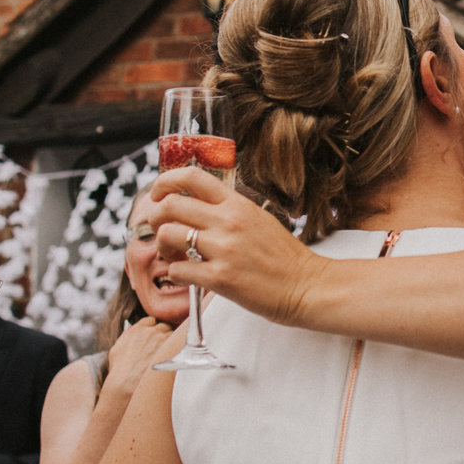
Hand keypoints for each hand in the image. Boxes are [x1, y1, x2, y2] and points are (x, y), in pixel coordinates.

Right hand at [101, 317, 184, 399]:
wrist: (127, 383)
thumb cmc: (120, 370)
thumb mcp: (116, 350)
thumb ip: (125, 337)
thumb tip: (128, 331)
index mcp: (137, 329)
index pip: (151, 320)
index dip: (152, 328)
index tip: (153, 335)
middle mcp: (151, 331)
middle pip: (163, 326)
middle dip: (162, 334)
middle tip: (161, 345)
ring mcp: (162, 339)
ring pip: (172, 334)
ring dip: (170, 341)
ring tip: (166, 354)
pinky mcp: (171, 349)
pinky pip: (178, 344)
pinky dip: (176, 350)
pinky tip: (171, 358)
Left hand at [143, 167, 323, 322]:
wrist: (307, 286)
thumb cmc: (285, 258)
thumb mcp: (259, 220)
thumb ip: (230, 211)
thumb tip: (197, 209)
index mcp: (238, 204)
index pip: (192, 177)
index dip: (165, 182)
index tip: (159, 194)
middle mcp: (229, 221)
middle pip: (170, 204)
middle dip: (155, 218)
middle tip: (161, 231)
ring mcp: (224, 249)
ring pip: (168, 234)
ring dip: (162, 246)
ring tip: (174, 256)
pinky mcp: (220, 279)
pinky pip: (178, 270)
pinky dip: (176, 273)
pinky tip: (188, 276)